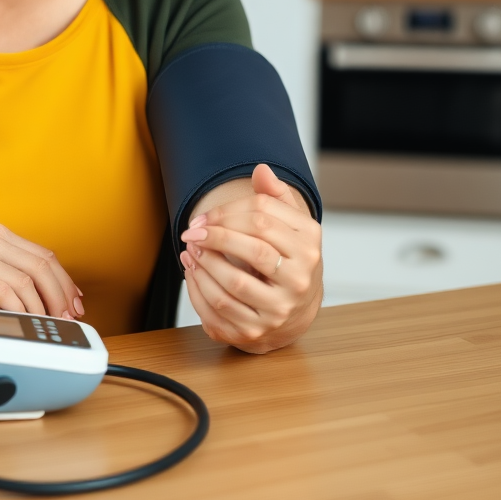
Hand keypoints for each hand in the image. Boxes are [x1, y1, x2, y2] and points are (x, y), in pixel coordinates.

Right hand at [0, 223, 83, 318]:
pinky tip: (24, 323)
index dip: (65, 281)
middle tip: (66, 317)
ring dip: (42, 308)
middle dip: (60, 295)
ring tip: (46, 325)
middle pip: (41, 265)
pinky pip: (6, 293)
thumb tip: (61, 299)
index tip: (75, 302)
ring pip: (27, 281)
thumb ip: (19, 278)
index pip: (44, 255)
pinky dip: (21, 311)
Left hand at [179, 164, 321, 352]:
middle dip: (216, 237)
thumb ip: (274, 195)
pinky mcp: (259, 330)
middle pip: (254, 249)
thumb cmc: (286, 257)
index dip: (226, 212)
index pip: (262, 216)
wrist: (295, 309)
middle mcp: (301, 277)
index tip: (203, 217)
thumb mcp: (288, 224)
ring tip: (191, 250)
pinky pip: (221, 309)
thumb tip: (261, 170)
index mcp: (309, 242)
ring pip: (236, 282)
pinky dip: (199, 288)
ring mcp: (282, 308)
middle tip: (191, 232)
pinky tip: (192, 272)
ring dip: (205, 263)